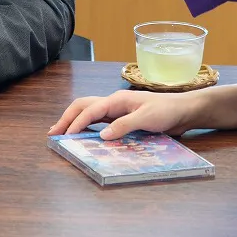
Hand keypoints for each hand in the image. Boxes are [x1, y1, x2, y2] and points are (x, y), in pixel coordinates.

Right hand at [47, 89, 203, 139]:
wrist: (183, 110)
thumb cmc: (167, 111)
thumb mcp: (147, 118)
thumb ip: (124, 125)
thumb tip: (101, 135)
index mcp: (117, 100)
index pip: (90, 110)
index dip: (76, 123)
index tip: (65, 136)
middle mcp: (114, 103)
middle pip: (83, 106)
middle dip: (67, 118)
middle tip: (53, 132)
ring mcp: (117, 110)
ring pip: (89, 112)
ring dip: (74, 120)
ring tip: (62, 132)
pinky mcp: (122, 118)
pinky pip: (99, 120)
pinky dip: (86, 125)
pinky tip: (83, 134)